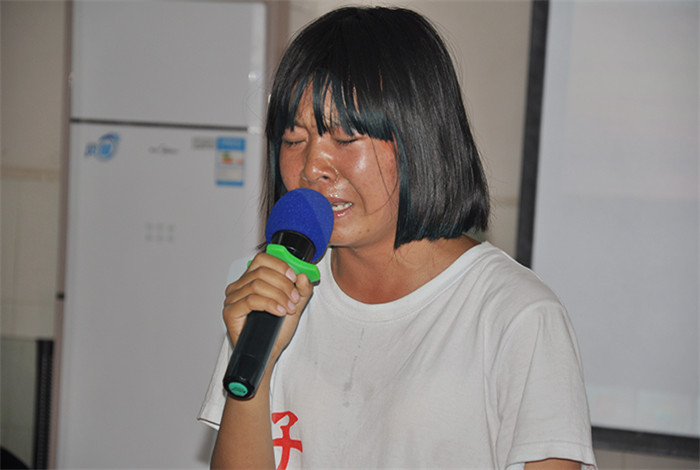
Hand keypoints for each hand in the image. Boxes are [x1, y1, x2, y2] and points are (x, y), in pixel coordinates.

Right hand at [222, 251, 313, 367]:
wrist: (268, 353)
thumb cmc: (276, 330)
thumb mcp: (294, 305)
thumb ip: (302, 290)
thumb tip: (303, 276)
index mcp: (251, 279)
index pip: (262, 259)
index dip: (280, 265)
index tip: (294, 277)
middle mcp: (239, 287)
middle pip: (261, 271)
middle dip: (283, 283)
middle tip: (294, 297)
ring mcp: (232, 299)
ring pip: (257, 285)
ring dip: (278, 295)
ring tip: (288, 307)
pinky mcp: (230, 312)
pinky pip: (250, 300)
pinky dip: (269, 304)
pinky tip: (279, 312)